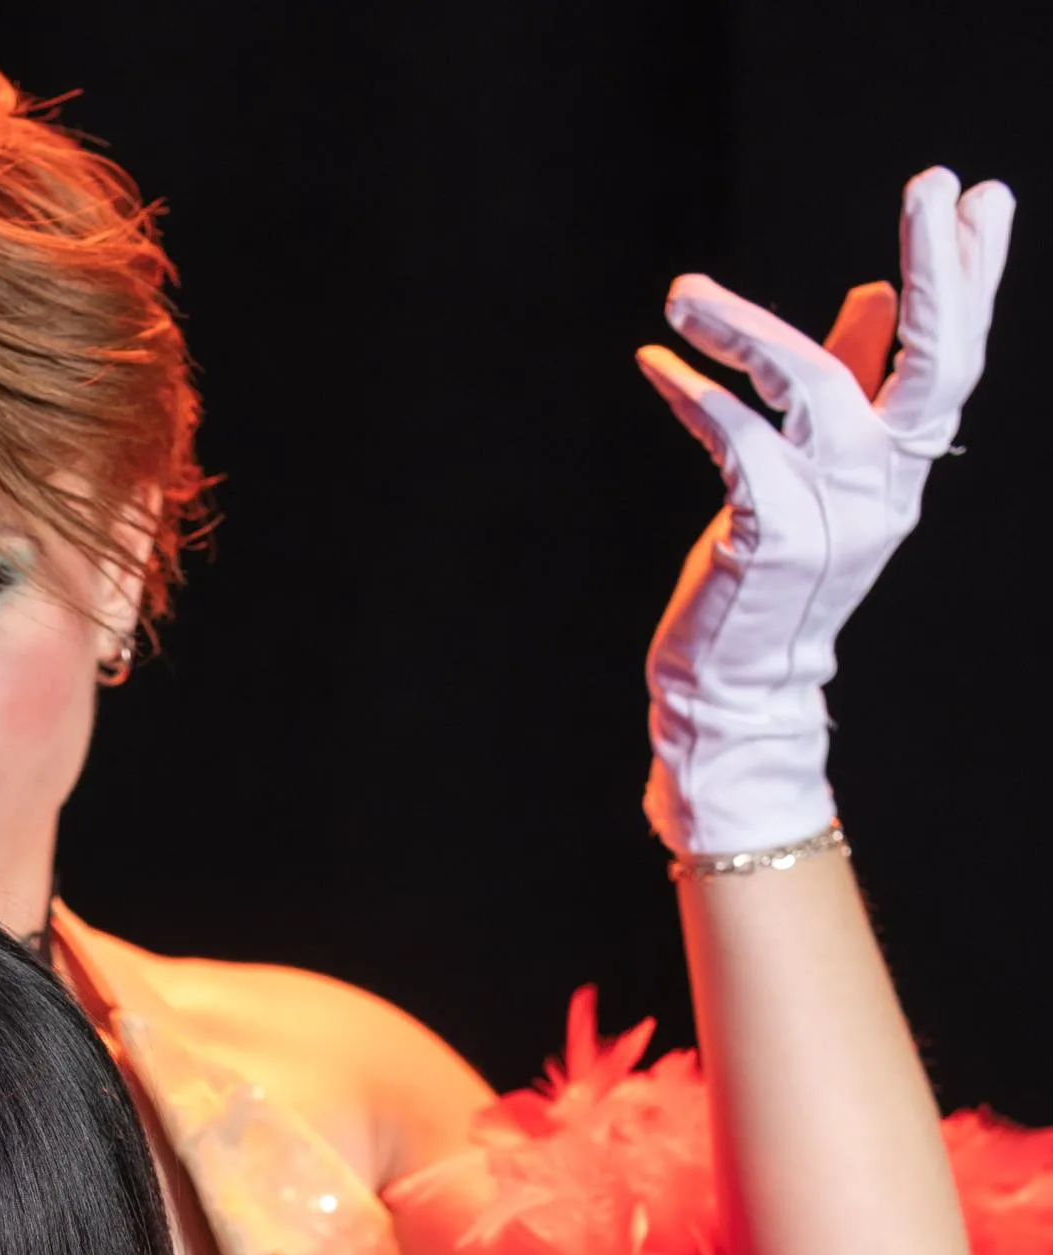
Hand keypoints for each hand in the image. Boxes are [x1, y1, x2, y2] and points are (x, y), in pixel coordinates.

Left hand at [637, 164, 1013, 854]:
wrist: (737, 689)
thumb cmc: (770, 574)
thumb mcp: (817, 474)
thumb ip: (848, 383)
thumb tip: (874, 295)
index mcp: (903, 468)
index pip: (955, 361)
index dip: (972, 280)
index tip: (984, 197)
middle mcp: (885, 486)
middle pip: (936, 363)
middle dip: (941, 270)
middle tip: (936, 182)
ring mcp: (833, 512)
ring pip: (814, 386)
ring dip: (746, 325)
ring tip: (683, 292)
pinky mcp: (772, 536)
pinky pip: (736, 440)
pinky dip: (691, 395)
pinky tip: (654, 362)